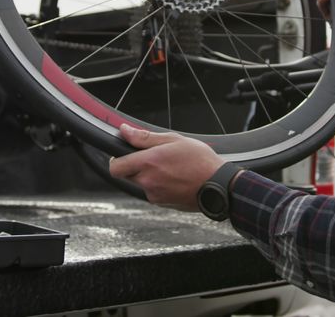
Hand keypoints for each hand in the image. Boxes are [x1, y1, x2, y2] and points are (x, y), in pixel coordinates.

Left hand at [108, 124, 225, 210]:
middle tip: (154, 158)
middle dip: (135, 166)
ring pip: (141, 183)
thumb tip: (125, 131)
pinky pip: (152, 192)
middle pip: (126, 175)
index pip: (115, 166)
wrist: (219, 185)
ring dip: (149, 176)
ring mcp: (154, 195)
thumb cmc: (200, 161)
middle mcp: (148, 182)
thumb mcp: (173, 140)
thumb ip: (144, 137)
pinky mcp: (162, 203)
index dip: (117, 159)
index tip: (124, 153)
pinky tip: (175, 178)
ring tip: (170, 167)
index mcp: (148, 163)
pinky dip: (159, 185)